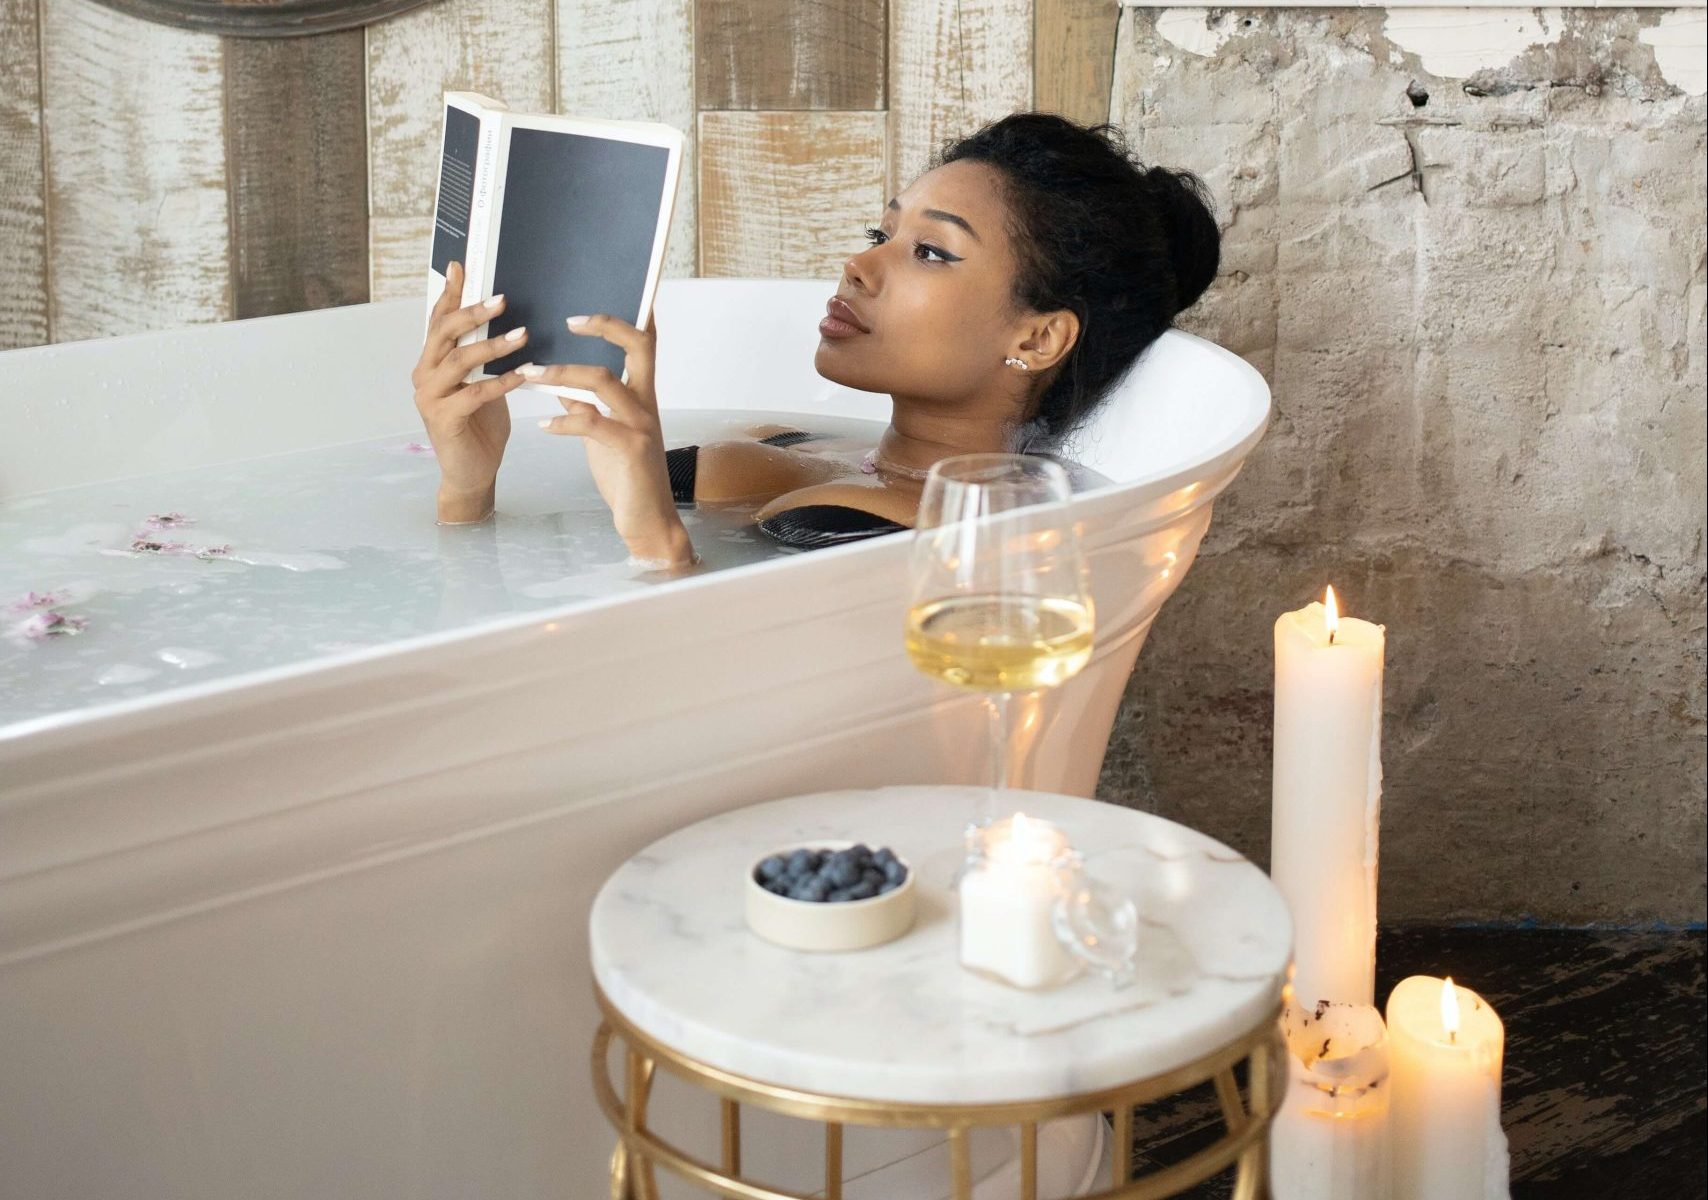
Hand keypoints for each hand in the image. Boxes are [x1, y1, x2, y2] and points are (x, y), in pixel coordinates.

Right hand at [412, 261, 530, 522]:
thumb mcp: (482, 382)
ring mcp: (430, 397)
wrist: (471, 472)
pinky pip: (474, 393)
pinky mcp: (444, 419)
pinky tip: (523, 374)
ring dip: (492, 346)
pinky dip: (500, 382)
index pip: (438, 320)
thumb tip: (506, 318)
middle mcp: (424, 374)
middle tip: (501, 300)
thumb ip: (483, 354)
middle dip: (472, 313)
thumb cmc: (480, 425)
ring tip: (522, 335)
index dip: (450, 293)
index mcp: (432, 361)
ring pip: (459, 360)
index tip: (462, 266)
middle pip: (444, 333)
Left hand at [522, 312, 695, 568]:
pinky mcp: (630, 451)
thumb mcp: (603, 436)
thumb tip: (561, 387)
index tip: (593, 301)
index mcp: (642, 396)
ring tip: (529, 373)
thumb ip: (586, 407)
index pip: (644, 344)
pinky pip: (593, 424)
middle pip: (637, 346)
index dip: (625, 316)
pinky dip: (564, 421)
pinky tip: (543, 425)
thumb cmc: (628, 477)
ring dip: (562, 373)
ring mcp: (640, 425)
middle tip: (568, 320)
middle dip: (605, 326)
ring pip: (604, 382)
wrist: (649, 520)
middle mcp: (646, 404)